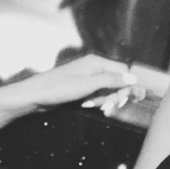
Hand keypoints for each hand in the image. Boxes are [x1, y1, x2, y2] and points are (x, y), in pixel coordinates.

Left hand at [17, 54, 136, 109]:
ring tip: (90, 104)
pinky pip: (97, 95)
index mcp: (97, 63)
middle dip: (115, 96)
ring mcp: (89, 78)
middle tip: (107, 105)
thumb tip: (133, 78)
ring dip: (104, 100)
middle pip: (117, 82)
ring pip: (108, 91)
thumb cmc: (59, 88)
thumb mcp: (88, 85)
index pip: (124, 72)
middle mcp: (95, 68)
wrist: (36, 96)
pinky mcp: (83, 88)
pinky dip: (95, 101)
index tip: (128, 100)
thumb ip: (111, 81)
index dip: (128, 86)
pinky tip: (85, 104)